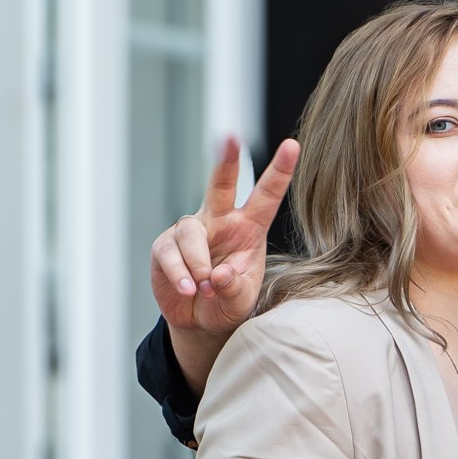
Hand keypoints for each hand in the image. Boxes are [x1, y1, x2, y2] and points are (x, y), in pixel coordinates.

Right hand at [153, 134, 299, 393]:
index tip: (292, 145)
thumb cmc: (227, 303)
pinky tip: (187, 289)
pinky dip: (179, 274)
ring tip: (203, 288)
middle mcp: (220, 222)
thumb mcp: (240, 300)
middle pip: (221, 184)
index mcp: (248, 229)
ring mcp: (191, 231)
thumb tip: (218, 274)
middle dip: (226, 160)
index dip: (279, 171)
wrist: (199, 322)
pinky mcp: (166, 246)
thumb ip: (234, 287)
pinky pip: (170, 254)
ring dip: (198, 263)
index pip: (266, 196)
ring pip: (190, 232)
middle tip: (230, 137)